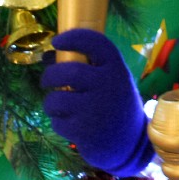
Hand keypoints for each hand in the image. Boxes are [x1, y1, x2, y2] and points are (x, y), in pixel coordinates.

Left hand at [42, 29, 152, 175]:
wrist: (131, 142)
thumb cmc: (114, 103)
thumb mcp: (109, 81)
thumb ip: (86, 67)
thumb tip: (47, 57)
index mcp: (116, 68)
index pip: (95, 42)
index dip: (73, 37)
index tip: (56, 41)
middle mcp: (107, 85)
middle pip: (68, 72)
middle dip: (50, 75)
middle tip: (47, 80)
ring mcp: (95, 109)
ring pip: (56, 99)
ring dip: (51, 102)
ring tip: (58, 105)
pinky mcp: (84, 131)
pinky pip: (57, 122)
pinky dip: (58, 122)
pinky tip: (70, 123)